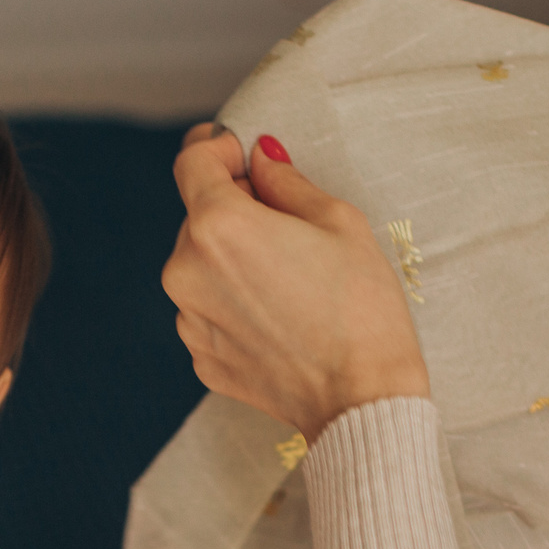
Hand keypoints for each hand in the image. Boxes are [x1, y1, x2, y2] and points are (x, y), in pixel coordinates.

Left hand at [160, 126, 430, 442]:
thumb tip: (262, 159)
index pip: (192, 162)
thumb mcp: (339, 222)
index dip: (217, 148)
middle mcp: (186, 271)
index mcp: (218, 226)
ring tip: (289, 281)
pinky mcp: (201, 358)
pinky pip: (208, 311)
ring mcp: (189, 320)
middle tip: (288, 226)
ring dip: (232, 260)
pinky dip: (233, 304)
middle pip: (198, 216)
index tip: (241, 153)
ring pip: (200, 267)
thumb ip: (287, 181)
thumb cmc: (361, 309)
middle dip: (234, 209)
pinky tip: (279, 317)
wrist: (361, 401)